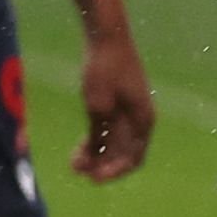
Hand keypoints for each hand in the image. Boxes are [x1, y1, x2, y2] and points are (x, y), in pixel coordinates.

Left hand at [70, 26, 155, 182]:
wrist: (107, 38)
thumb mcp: (98, 104)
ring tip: (74, 163)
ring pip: (113, 146)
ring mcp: (128, 114)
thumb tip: (97, 156)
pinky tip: (78, 150)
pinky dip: (95, 143)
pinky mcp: (116, 106)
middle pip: (123, 154)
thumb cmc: (105, 69)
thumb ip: (99, 132)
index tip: (94, 178)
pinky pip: (108, 133)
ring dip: (96, 157)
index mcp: (142, 121)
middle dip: (102, 165)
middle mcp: (139, 121)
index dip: (114, 171)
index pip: (133, 158)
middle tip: (78, 172)